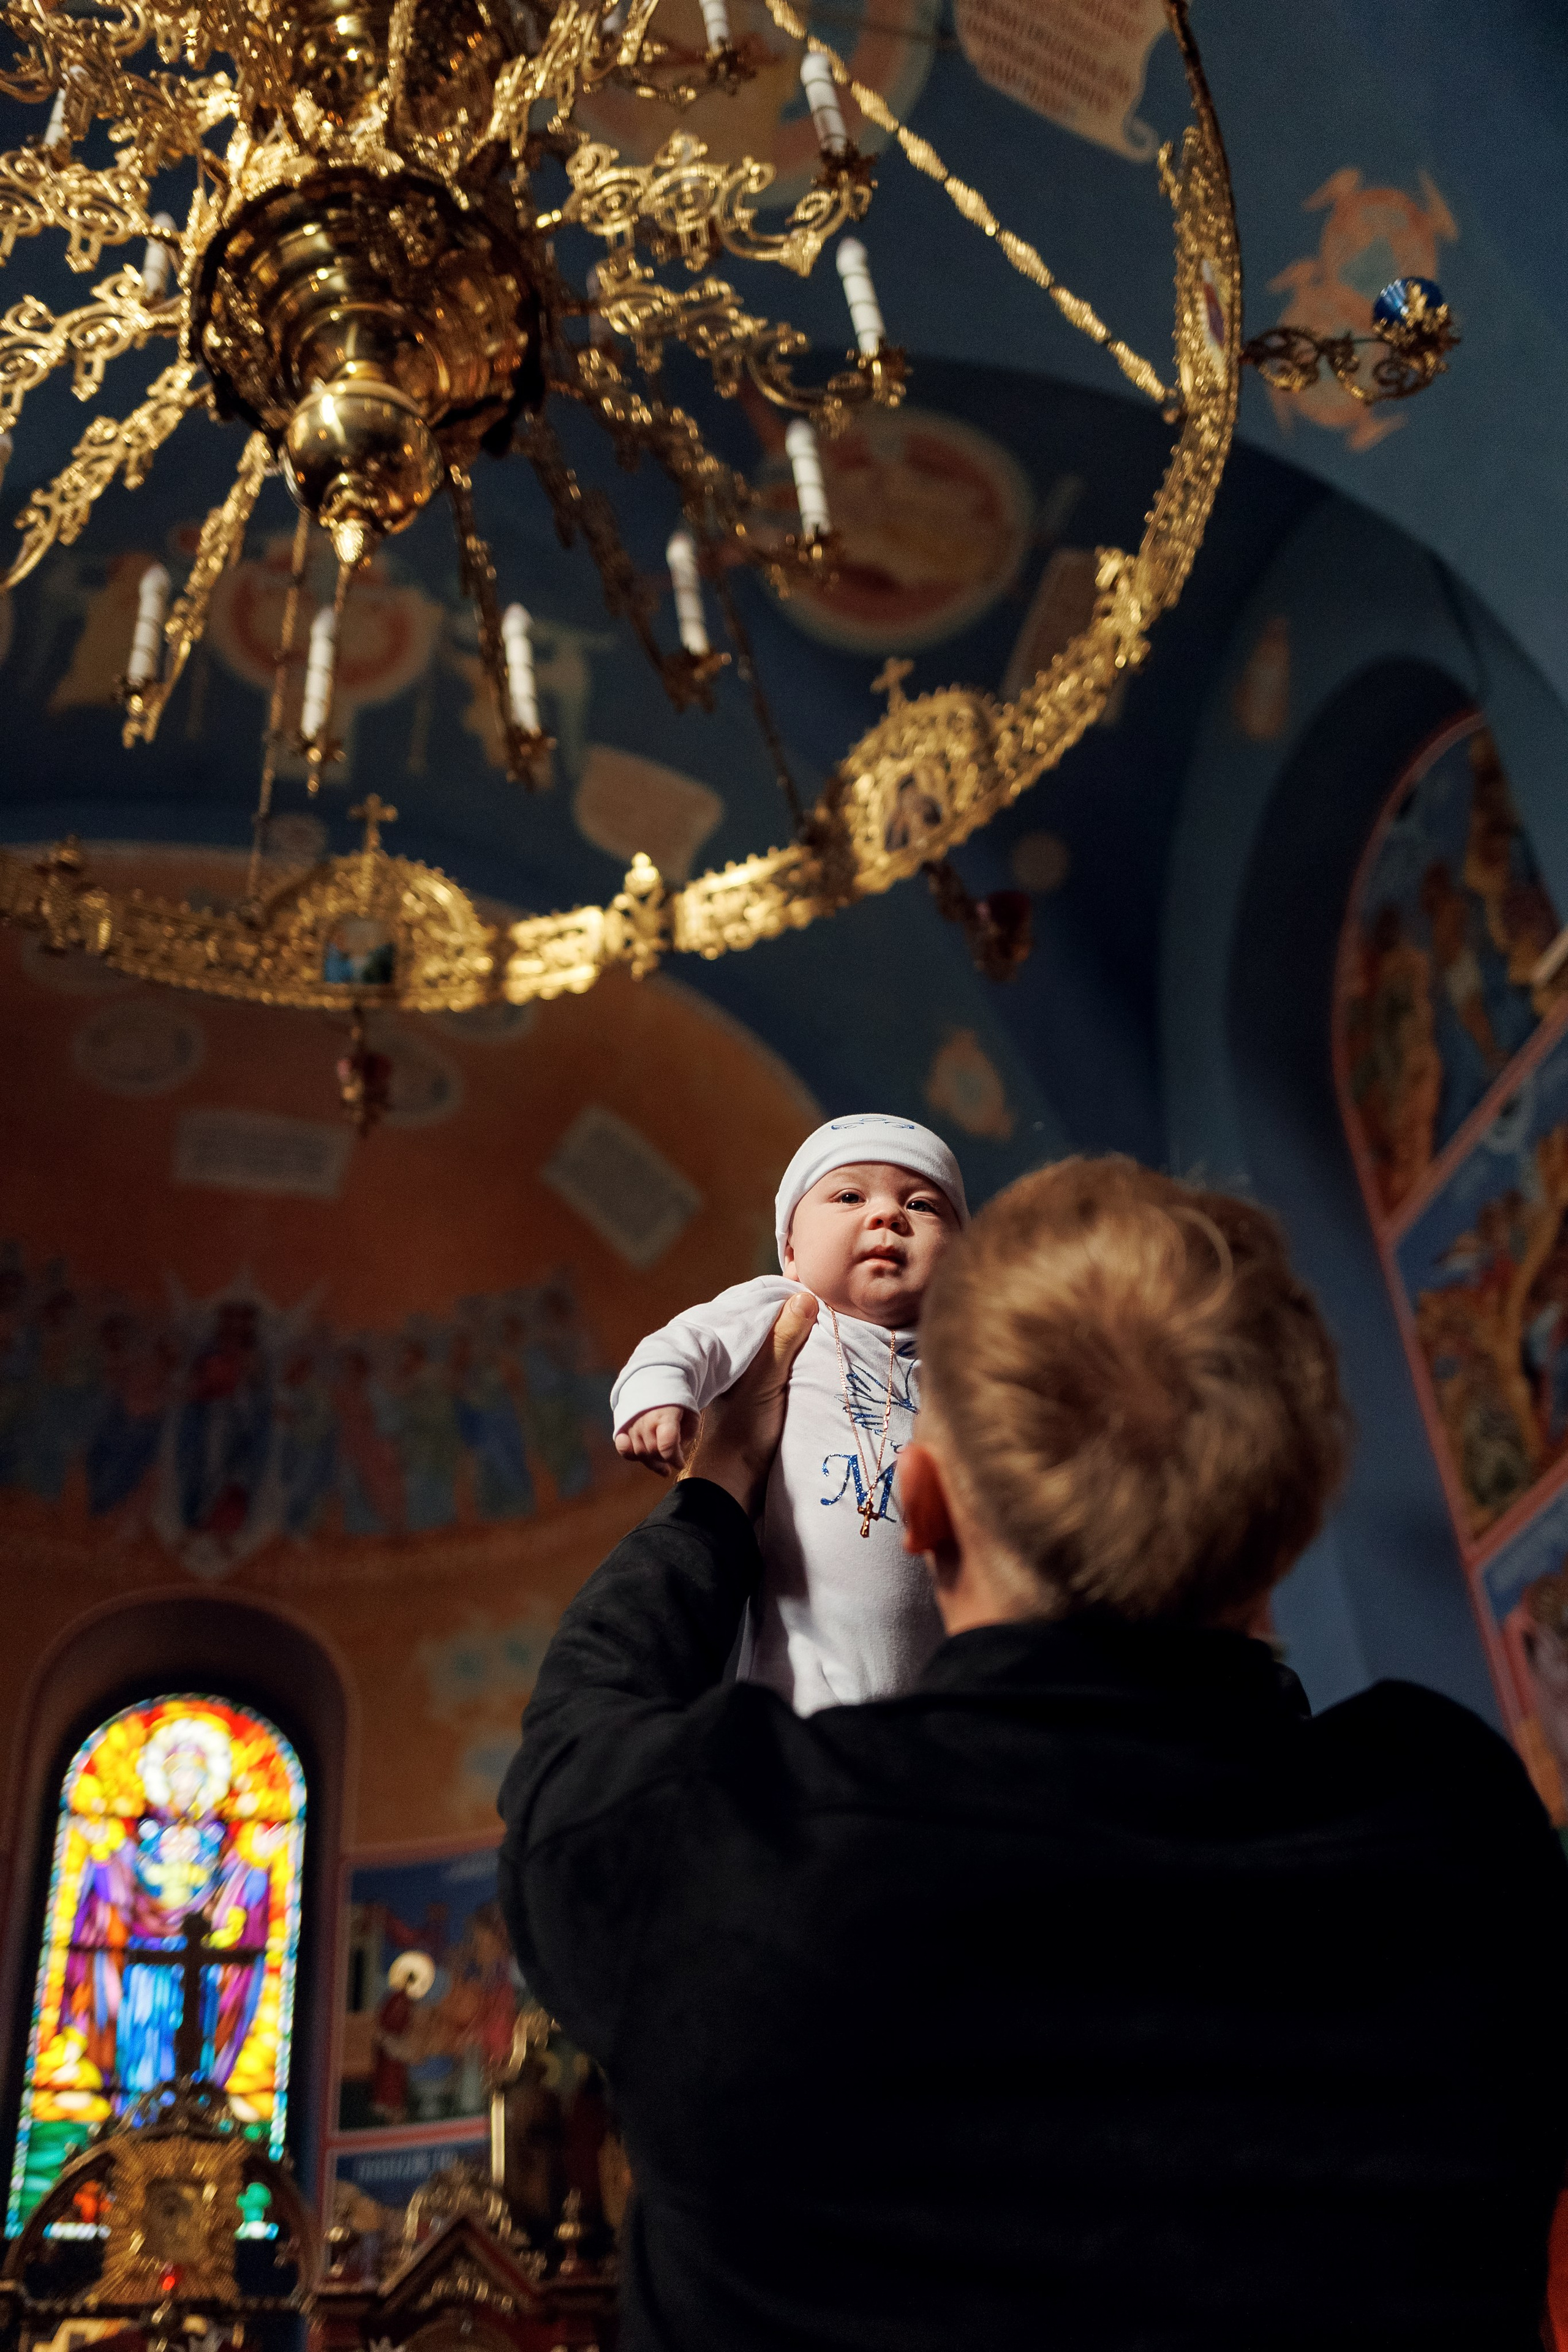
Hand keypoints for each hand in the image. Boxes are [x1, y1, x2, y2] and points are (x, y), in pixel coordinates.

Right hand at [616, 1404, 699, 1477]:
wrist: (652, 1384)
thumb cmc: (674, 1402)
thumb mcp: (691, 1413)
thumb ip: (689, 1433)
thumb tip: (678, 1450)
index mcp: (665, 1415)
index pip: (667, 1444)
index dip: (675, 1458)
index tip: (681, 1463)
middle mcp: (645, 1421)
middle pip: (654, 1451)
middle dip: (665, 1460)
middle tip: (673, 1460)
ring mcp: (632, 1425)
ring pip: (640, 1454)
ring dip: (652, 1463)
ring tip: (663, 1465)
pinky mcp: (622, 1429)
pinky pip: (625, 1450)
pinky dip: (632, 1456)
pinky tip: (643, 1458)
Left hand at [684, 1291, 817, 1515]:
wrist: (734, 1481)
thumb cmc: (744, 1428)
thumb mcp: (766, 1378)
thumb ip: (783, 1339)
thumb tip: (805, 1296)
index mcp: (731, 1347)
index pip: (760, 1308)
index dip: (786, 1297)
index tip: (816, 1286)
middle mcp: (740, 1359)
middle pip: (772, 1326)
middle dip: (797, 1316)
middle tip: (831, 1304)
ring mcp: (751, 1379)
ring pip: (779, 1347)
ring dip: (801, 1339)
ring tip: (830, 1326)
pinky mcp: (764, 1398)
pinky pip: (785, 1368)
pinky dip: (800, 1360)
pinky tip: (820, 1358)